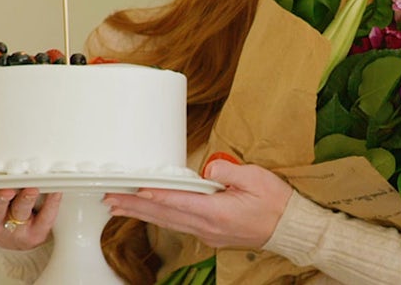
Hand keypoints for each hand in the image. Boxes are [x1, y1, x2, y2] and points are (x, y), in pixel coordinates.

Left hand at [103, 159, 291, 248]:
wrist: (290, 229)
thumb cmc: (276, 203)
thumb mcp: (256, 178)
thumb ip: (227, 170)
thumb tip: (207, 167)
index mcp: (217, 212)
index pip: (177, 201)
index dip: (152, 195)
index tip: (132, 189)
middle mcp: (207, 226)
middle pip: (163, 214)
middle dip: (134, 205)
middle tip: (110, 199)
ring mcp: (207, 232)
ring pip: (167, 222)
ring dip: (141, 213)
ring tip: (118, 207)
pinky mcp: (209, 233)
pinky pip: (177, 225)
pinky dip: (157, 218)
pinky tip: (146, 213)